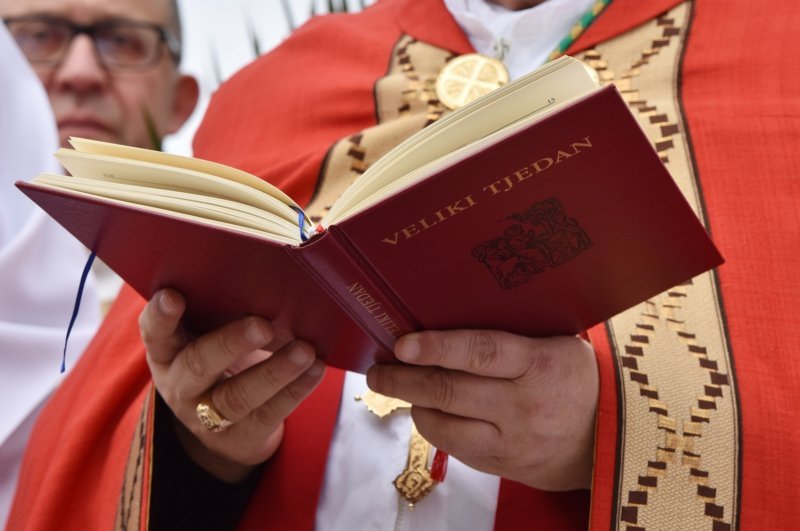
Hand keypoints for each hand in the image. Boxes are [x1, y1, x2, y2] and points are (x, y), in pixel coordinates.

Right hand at [139, 289, 325, 481]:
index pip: (155, 331)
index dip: (161, 315)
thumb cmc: (221, 361)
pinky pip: (269, 413)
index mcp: (167, 351)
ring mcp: (207, 416)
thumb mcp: (207, 338)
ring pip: (238, 396)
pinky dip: (296, 389)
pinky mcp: (241, 436)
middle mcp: (180, 384)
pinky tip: (315, 369)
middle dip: (230, 344)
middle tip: (262, 325)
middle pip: (198, 364)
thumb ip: (221, 313)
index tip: (173, 294)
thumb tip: (268, 282)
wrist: (224, 430)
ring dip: (275, 371)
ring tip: (304, 350)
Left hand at [366, 330, 597, 490]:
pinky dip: (435, 428)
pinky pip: (456, 448)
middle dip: (403, 380)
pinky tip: (428, 411)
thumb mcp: (558, 344)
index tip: (402, 343)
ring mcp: (513, 442)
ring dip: (412, 405)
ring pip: (444, 426)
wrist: (612, 439)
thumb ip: (513, 333)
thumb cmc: (579, 378)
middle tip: (379, 370)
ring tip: (396, 388)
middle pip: (449, 392)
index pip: (479, 353)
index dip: (436, 347)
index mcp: (540, 365)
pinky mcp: (504, 467)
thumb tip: (450, 311)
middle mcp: (524, 407)